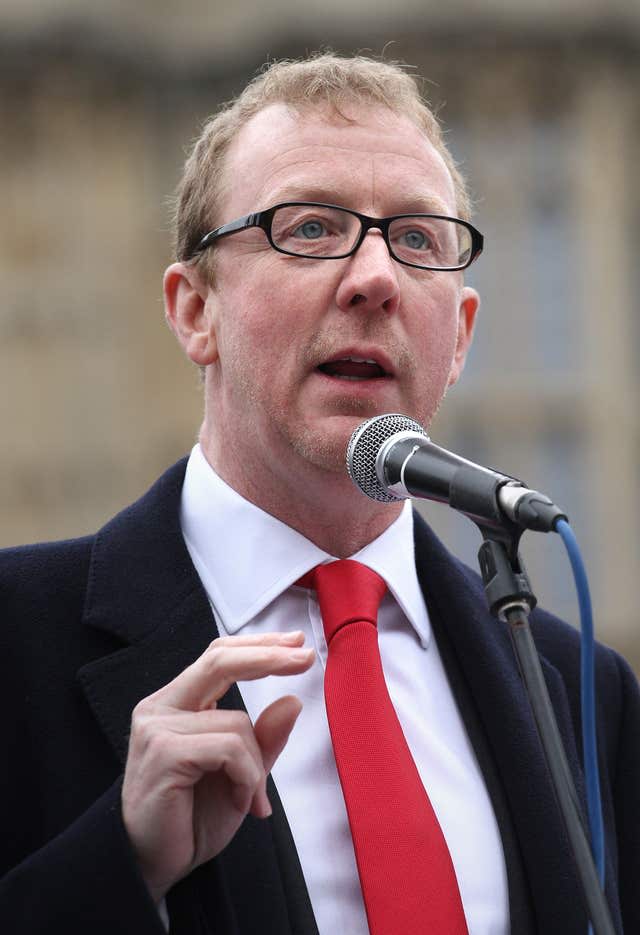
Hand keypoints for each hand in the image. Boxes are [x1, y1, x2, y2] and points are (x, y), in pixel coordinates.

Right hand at [121, 631, 314, 902]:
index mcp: (176, 703)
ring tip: (249, 798)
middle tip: (307, 658)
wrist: (155, 867)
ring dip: (256, 765)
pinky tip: (240, 802)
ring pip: (237, 721)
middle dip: (269, 656)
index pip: (217, 656)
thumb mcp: (243, 774)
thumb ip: (264, 738)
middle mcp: (160, 707)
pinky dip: (246, 777)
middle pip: (220, 660)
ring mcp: (157, 728)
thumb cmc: (193, 819)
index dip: (257, 645)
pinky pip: (229, 749)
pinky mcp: (163, 752)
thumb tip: (293, 701)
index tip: (297, 643)